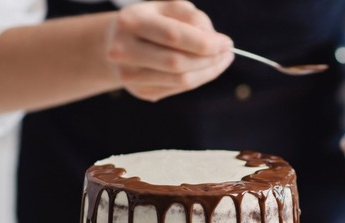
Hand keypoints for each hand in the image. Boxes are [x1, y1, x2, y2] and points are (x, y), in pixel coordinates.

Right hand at [105, 1, 233, 100]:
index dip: (204, 42)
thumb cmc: (151, 21)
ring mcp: (130, 75)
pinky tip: (206, 68)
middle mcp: (124, 50)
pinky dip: (198, 79)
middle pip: (177, 62)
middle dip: (209, 59)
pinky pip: (179, 89)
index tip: (226, 42)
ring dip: (208, 72)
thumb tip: (214, 39)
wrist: (118, 43)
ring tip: (221, 60)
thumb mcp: (167, 8)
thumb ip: (191, 16)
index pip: (173, 36)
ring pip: (181, 81)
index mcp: (131, 21)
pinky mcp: (141, 92)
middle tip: (227, 52)